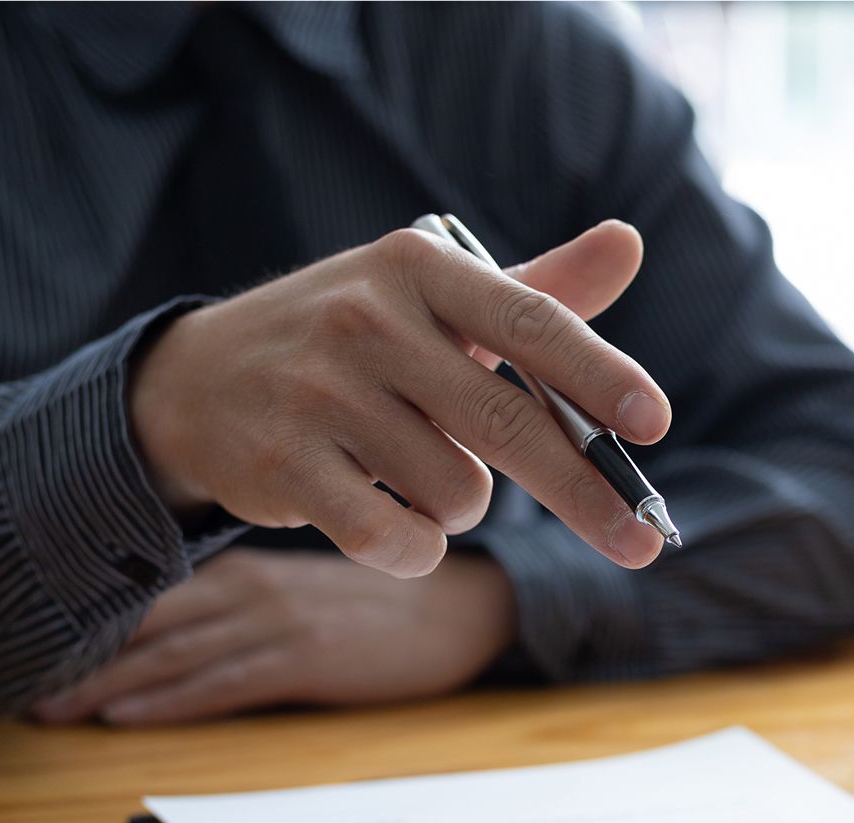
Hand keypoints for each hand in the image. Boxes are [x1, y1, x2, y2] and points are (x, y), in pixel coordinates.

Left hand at [30, 548, 516, 725]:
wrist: (465, 610)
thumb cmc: (382, 610)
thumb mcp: (305, 593)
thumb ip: (241, 605)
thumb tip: (173, 640)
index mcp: (247, 570)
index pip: (149, 594)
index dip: (86, 622)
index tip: (27, 646)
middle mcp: (252, 588)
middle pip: (147, 624)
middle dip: (78, 657)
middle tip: (13, 685)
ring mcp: (279, 622)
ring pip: (174, 653)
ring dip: (106, 684)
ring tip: (51, 711)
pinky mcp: (308, 658)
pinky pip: (224, 681)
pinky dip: (169, 699)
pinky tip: (126, 715)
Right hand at [129, 220, 669, 577]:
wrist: (198, 382)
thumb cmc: (351, 343)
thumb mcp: (432, 302)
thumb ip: (535, 292)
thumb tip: (630, 242)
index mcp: (417, 268)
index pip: (529, 322)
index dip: (599, 374)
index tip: (655, 422)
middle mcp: (367, 319)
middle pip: (508, 424)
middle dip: (586, 494)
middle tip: (642, 543)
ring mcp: (320, 392)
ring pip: (457, 492)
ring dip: (459, 506)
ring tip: (412, 471)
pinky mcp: (285, 465)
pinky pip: (395, 538)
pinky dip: (413, 549)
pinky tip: (395, 526)